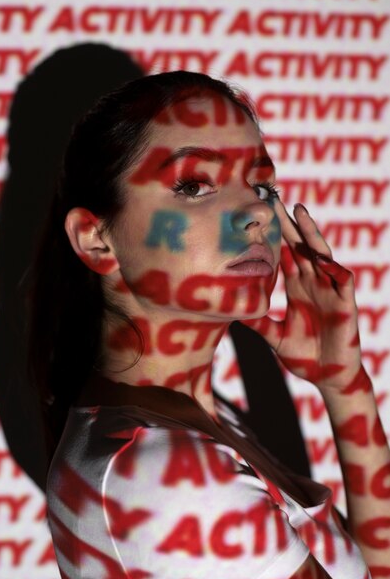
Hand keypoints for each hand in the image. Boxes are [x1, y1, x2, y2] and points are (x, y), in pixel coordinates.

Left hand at [241, 200, 370, 394]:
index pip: (285, 256)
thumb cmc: (304, 357)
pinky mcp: (346, 304)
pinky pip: (343, 281)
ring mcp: (330, 292)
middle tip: (275, 200)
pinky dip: (334, 269)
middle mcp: (314, 284)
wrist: (329, 378)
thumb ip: (259, 324)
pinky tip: (322, 258)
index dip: (275, 237)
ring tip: (300, 213)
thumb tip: (233, 314)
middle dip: (289, 225)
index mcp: (297, 289)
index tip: (259, 217)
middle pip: (301, 248)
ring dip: (311, 234)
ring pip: (322, 256)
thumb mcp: (276, 337)